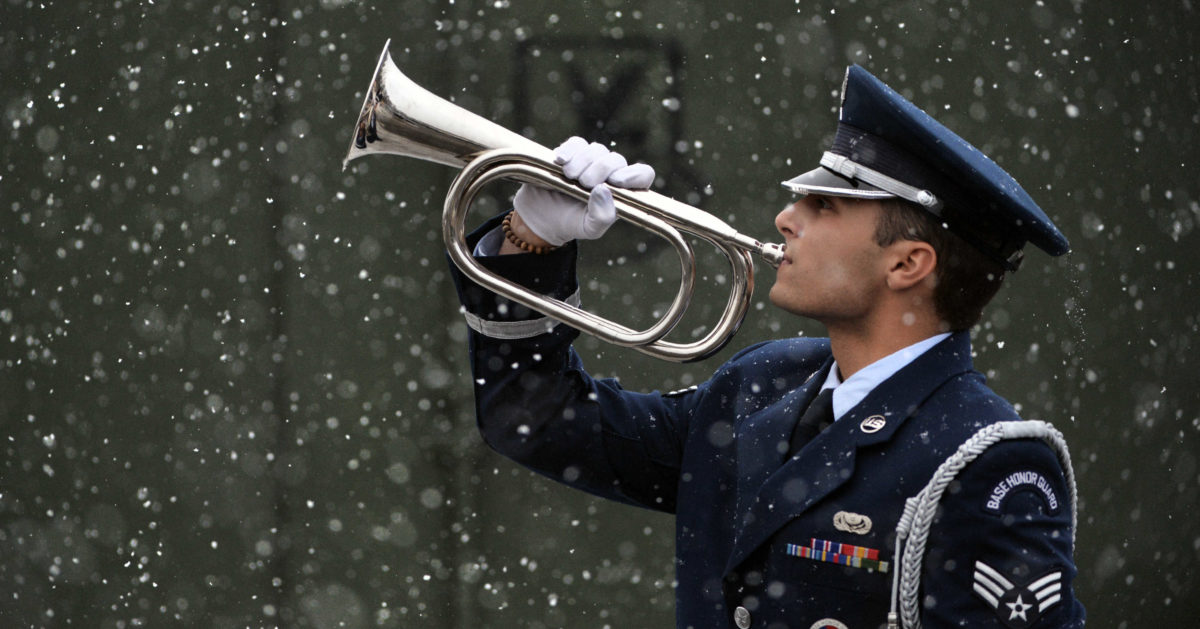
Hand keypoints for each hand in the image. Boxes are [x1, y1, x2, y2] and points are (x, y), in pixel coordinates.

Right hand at [513, 137, 654, 246]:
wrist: (539, 216)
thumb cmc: (570, 223)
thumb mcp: (589, 229)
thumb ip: (602, 217)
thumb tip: (603, 190)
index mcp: (620, 192)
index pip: (643, 174)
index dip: (634, 175)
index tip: (615, 182)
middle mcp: (609, 173)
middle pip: (616, 159)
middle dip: (600, 170)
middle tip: (583, 184)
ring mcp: (591, 161)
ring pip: (596, 150)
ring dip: (582, 163)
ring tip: (569, 177)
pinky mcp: (572, 152)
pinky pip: (576, 143)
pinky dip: (569, 151)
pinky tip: (560, 161)